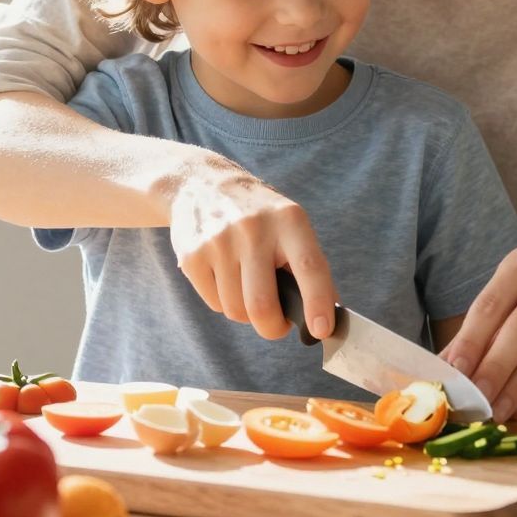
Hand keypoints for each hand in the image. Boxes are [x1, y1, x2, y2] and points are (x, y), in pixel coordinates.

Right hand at [167, 160, 334, 340]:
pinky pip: (215, 304)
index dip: (317, 303)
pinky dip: (224, 302)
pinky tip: (225, 277)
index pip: (309, 267)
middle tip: (276, 325)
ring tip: (247, 287)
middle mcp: (253, 229)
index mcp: (289, 221)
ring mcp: (219, 242)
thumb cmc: (260, 217)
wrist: (201, 185)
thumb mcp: (290, 225)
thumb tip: (325, 319)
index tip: (322, 330)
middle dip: (272, 328)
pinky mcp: (192, 256)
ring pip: (236, 310)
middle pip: (261, 305)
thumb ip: (310, 267)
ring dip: (246, 313)